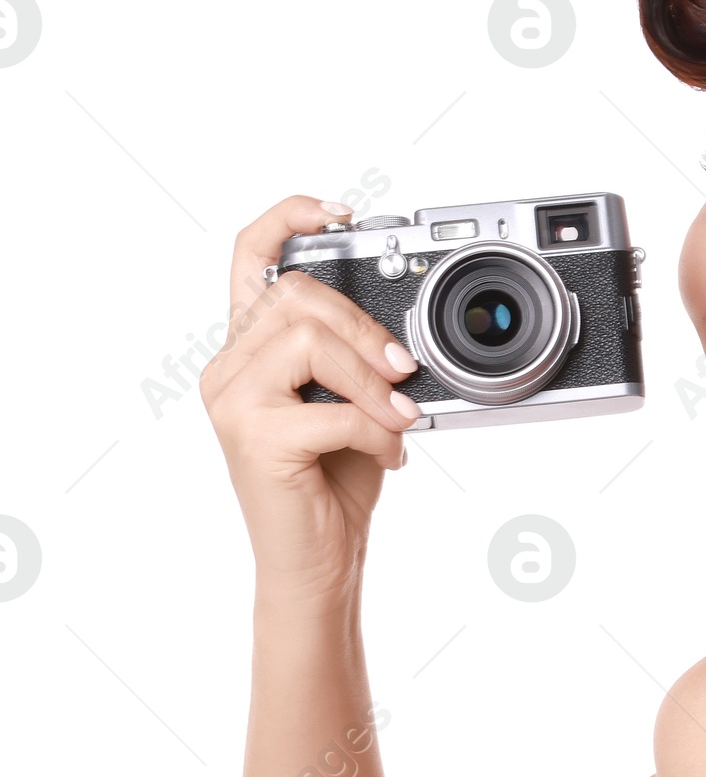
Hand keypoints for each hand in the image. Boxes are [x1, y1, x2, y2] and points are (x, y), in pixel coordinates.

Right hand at [199, 194, 421, 602]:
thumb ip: (357, 360)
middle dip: (365, 328)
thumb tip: (403, 333)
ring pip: (309, 340)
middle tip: (404, 371)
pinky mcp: (252, 436)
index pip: (249, 255)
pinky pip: (332, 408)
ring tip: (397, 420)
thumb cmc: (332, 486)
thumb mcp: (354, 405)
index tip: (342, 212)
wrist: (316, 564)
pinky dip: (376, 430)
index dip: (289, 216)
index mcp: (249, 350)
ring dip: (373, 382)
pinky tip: (390, 454)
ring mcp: (233, 400)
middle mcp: (228, 367)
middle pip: (296, 295)